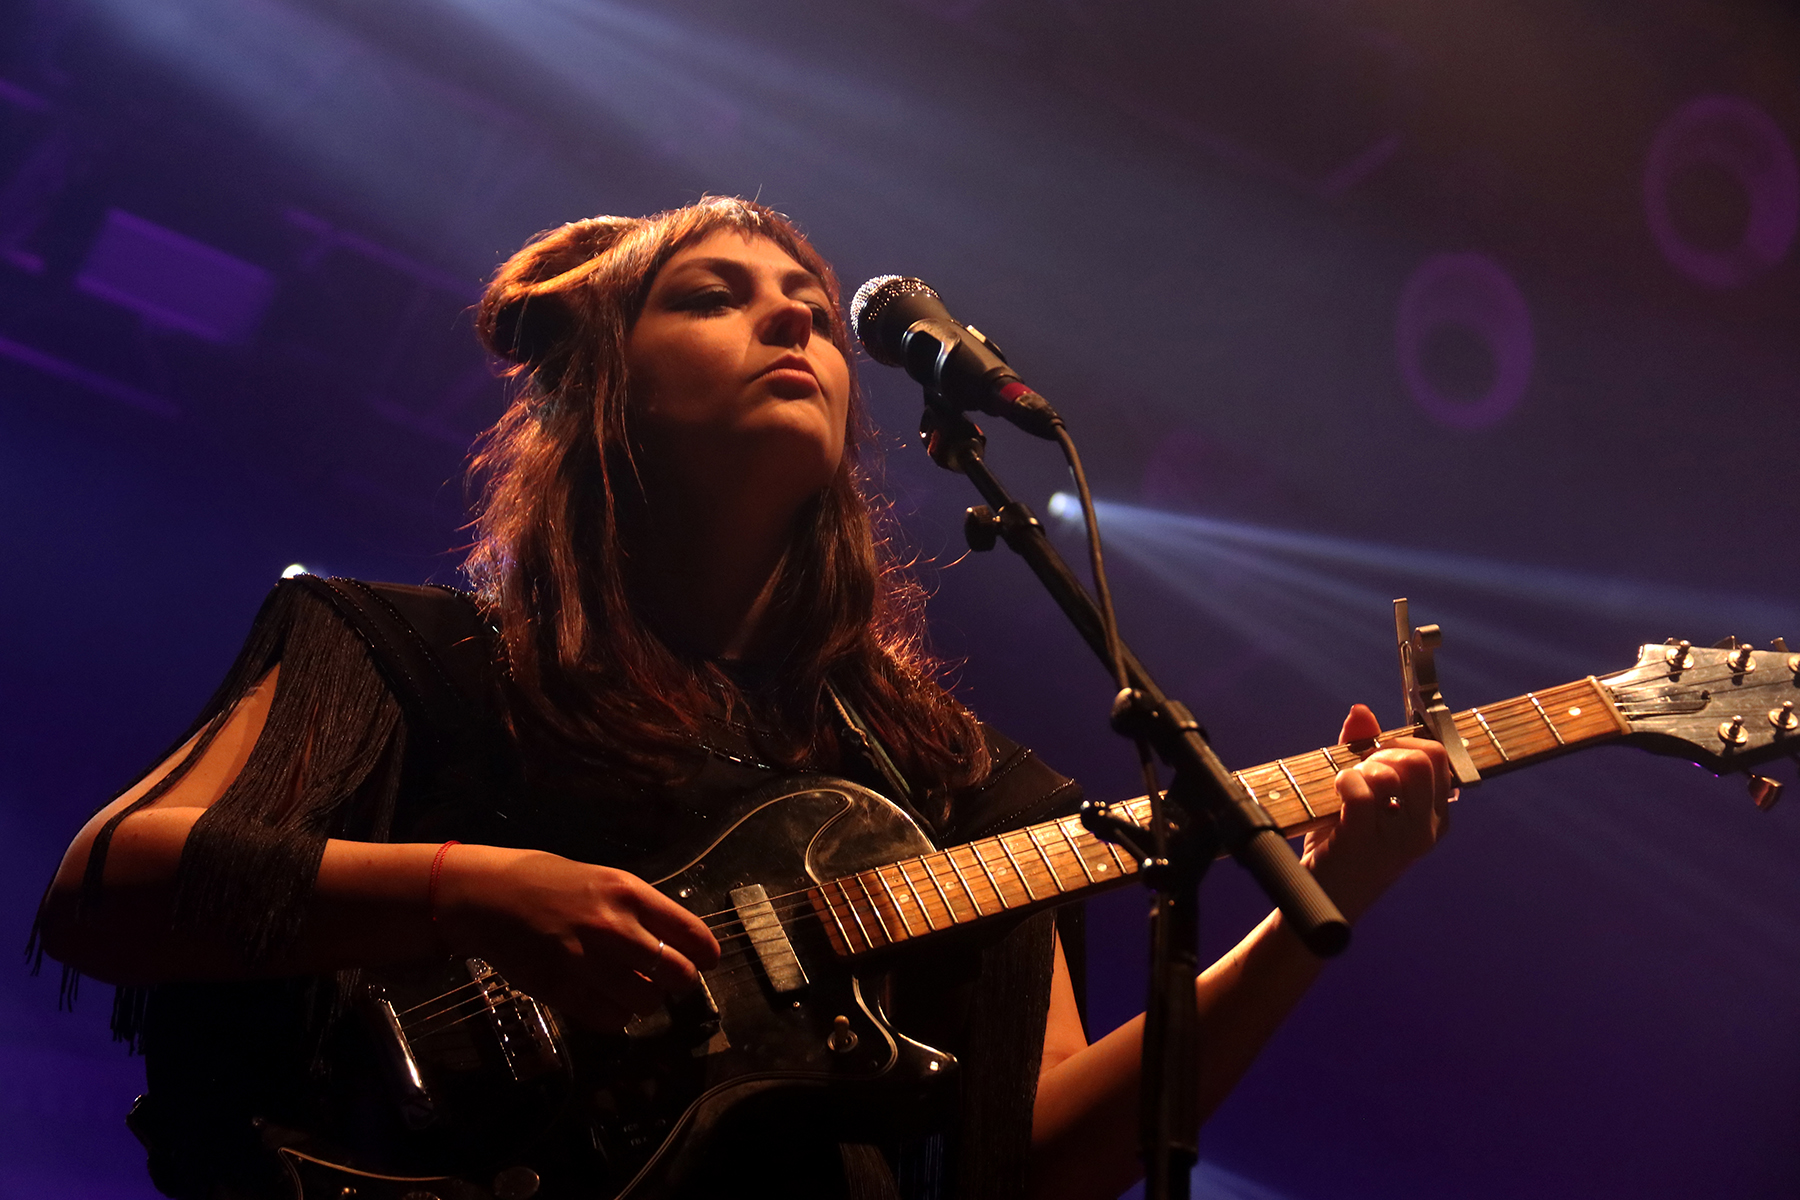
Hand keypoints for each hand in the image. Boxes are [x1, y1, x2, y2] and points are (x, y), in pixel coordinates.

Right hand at [431, 845, 720, 1028]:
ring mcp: (586, 961)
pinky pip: (610, 1018)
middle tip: (671, 980)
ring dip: (647, 1001)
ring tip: (635, 990)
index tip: (707, 961)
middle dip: (680, 981)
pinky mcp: (560, 989)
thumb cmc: (544, 881)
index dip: (706, 954)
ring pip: (646, 1001)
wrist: (484, 896)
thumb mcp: (600, 879)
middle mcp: (613, 926)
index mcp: (627, 892)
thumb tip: (672, 940)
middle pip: (676, 973)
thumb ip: (636, 908)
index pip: (690, 932)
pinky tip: (609, 1002)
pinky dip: (618, 1017)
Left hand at [1301, 704, 1453, 922]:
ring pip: (1394, 773)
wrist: (1320, 896)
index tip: (1377, 755)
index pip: (1438, 756)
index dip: (1402, 743)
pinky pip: (1362, 792)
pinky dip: (1344, 780)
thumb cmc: (1341, 842)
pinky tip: (1337, 790)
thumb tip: (1361, 711)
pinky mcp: (1366, 844)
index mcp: (1434, 817)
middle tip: (1362, 770)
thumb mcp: (1358, 795)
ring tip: (1347, 785)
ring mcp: (1399, 841)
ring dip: (1363, 767)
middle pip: (1422, 759)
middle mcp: (1426, 830)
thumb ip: (1363, 752)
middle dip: (1384, 752)